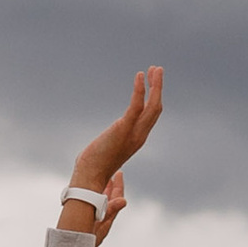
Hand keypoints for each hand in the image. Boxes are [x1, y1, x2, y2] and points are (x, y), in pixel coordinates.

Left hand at [58, 65, 162, 239]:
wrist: (89, 177)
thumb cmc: (94, 165)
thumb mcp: (109, 147)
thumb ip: (114, 137)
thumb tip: (110, 136)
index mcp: (137, 139)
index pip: (152, 116)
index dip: (154, 98)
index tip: (151, 81)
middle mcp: (139, 136)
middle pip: (156, 108)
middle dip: (158, 87)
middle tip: (157, 69)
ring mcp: (133, 133)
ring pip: (152, 106)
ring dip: (154, 85)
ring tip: (153, 69)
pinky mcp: (123, 129)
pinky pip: (136, 106)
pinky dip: (139, 90)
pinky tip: (139, 76)